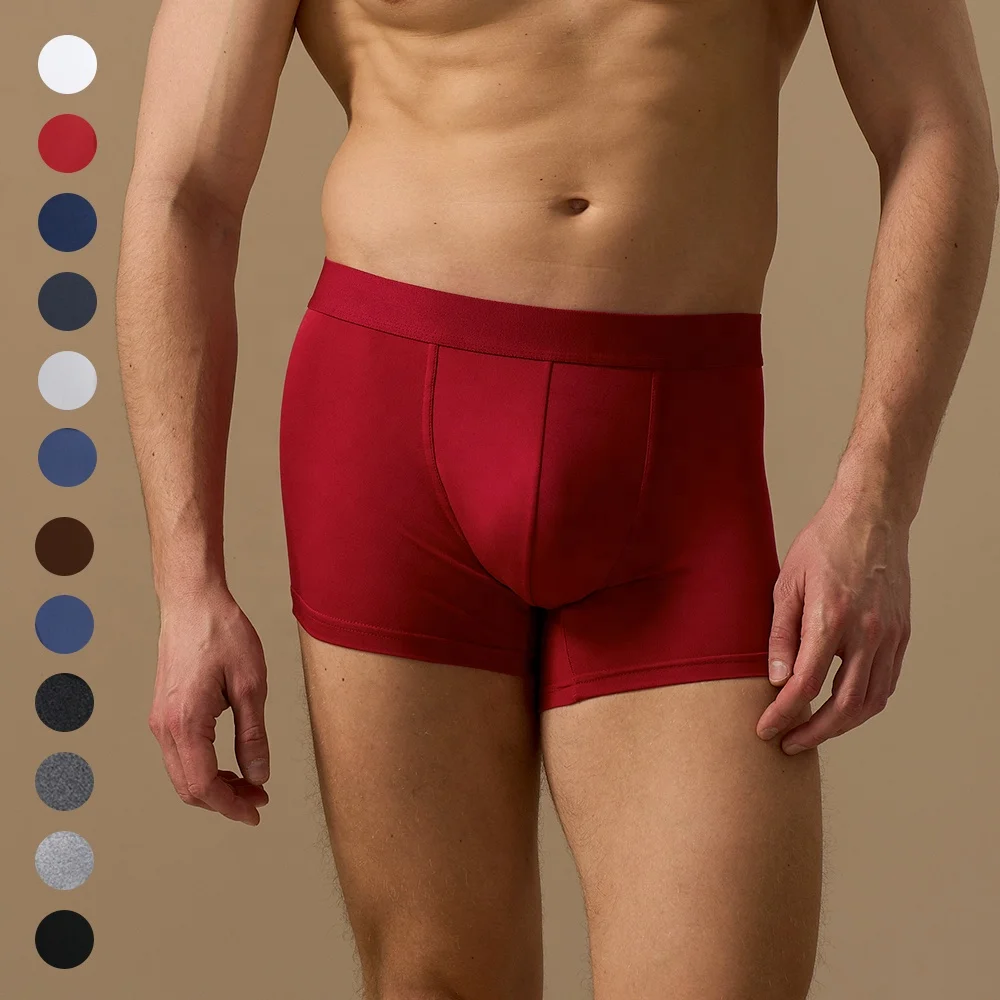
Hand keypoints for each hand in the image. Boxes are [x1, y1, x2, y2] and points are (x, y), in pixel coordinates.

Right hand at [148, 584, 270, 824]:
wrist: (192, 603)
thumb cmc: (222, 634)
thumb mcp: (251, 685)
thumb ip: (253, 735)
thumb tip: (258, 775)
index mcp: (185, 723)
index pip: (204, 785)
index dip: (231, 806)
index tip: (257, 812)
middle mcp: (164, 727)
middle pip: (188, 787)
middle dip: (224, 802)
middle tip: (259, 799)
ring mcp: (159, 720)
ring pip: (182, 774)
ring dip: (213, 787)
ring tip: (249, 783)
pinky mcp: (163, 712)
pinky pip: (179, 755)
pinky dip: (203, 768)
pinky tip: (229, 763)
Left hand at [756, 488, 911, 754]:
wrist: (870, 517)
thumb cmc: (822, 545)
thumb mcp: (785, 584)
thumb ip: (780, 635)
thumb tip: (775, 679)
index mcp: (831, 618)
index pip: (806, 685)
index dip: (783, 714)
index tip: (765, 729)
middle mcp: (866, 632)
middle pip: (844, 706)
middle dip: (812, 732)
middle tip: (787, 744)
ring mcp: (889, 635)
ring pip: (870, 701)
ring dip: (841, 726)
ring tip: (812, 732)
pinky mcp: (901, 634)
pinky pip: (886, 683)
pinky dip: (864, 705)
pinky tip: (843, 709)